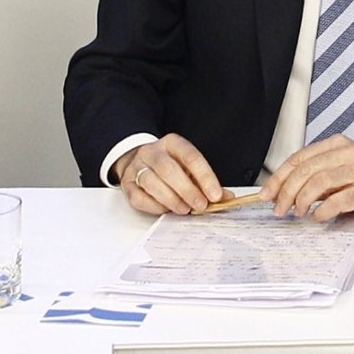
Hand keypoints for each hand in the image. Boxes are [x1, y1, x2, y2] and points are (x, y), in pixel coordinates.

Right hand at [115, 134, 229, 214]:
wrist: (139, 162)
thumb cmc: (170, 167)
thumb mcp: (189, 168)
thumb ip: (206, 183)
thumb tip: (226, 198)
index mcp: (172, 143)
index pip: (190, 156)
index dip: (205, 176)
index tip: (216, 194)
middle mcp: (152, 151)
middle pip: (168, 168)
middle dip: (187, 190)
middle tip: (200, 206)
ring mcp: (137, 166)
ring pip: (151, 181)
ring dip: (171, 199)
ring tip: (184, 209)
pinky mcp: (128, 183)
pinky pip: (139, 197)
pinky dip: (155, 206)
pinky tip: (166, 209)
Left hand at [261, 135, 353, 221]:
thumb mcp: (344, 170)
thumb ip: (319, 177)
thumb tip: (287, 192)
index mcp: (336, 145)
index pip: (299, 158)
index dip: (279, 177)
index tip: (267, 193)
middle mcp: (347, 153)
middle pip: (305, 169)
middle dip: (286, 191)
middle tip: (278, 208)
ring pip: (319, 182)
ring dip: (302, 200)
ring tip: (297, 213)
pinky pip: (339, 199)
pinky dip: (324, 209)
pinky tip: (318, 217)